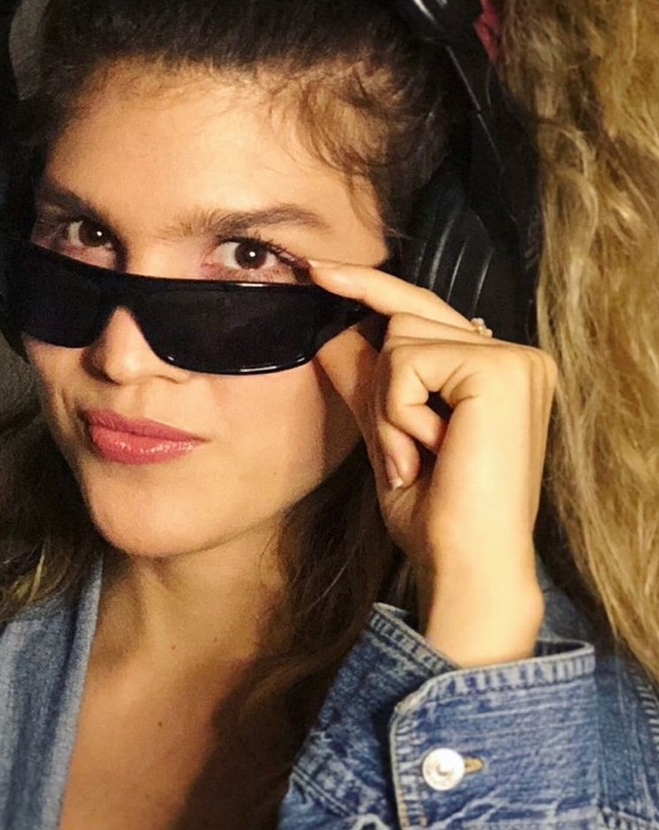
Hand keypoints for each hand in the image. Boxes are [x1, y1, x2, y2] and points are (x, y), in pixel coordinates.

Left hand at [304, 257, 555, 665]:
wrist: (464, 562)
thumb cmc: (433, 513)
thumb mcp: (388, 436)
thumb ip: (366, 384)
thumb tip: (329, 335)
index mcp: (498, 368)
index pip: (419, 310)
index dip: (366, 285)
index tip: (314, 267)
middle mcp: (515, 354)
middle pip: (404, 316)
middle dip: (380, 386)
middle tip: (407, 452)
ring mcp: (513, 357)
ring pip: (399, 339)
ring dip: (389, 405)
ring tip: (421, 456)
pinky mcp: (498, 367)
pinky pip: (406, 362)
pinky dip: (399, 409)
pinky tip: (430, 451)